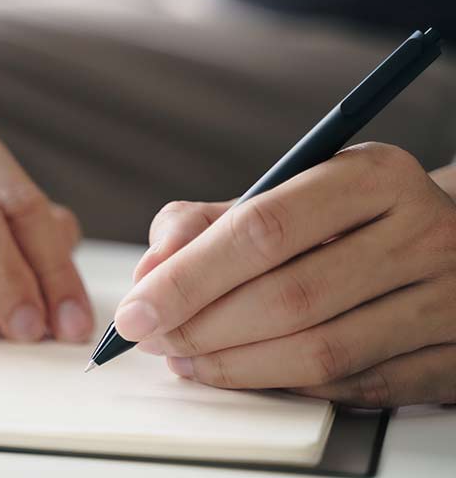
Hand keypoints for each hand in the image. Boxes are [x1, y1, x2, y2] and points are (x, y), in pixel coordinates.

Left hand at [118, 142, 455, 406]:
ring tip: (189, 361)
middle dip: (203, 329)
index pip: (261, 229)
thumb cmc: (344, 218)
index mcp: (371, 175)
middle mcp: (421, 232)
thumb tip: (148, 273)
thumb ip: (203, 224)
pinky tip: (249, 374)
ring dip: (237, 367)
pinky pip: (358, 388)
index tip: (138, 310)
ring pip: (322, 353)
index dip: (188, 278)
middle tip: (156, 340)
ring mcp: (448, 298)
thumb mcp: (278, 196)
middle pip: (289, 298)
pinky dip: (290, 388)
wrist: (445, 242)